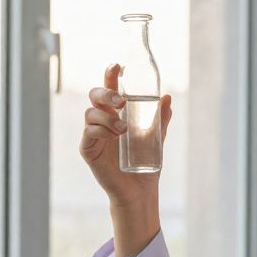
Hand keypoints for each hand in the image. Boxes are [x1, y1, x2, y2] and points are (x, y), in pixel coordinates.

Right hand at [78, 63, 172, 206]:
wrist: (139, 190)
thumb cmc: (146, 162)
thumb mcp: (157, 137)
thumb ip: (160, 118)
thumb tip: (167, 97)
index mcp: (116, 112)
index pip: (110, 88)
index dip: (110, 75)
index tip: (117, 66)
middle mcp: (102, 120)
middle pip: (95, 95)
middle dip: (106, 93)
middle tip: (121, 101)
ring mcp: (93, 134)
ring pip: (90, 114)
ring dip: (107, 117)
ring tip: (124, 129)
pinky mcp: (88, 150)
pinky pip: (88, 133)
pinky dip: (100, 131)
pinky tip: (113, 136)